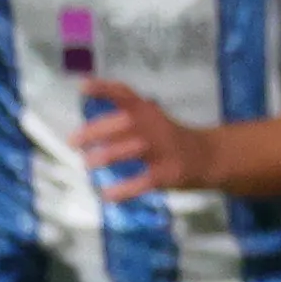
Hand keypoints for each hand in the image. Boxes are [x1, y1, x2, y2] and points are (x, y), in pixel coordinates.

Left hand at [74, 79, 215, 199]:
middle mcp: (155, 126)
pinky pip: (145, 180)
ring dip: (108, 155)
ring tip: (86, 165)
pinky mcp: (169, 172)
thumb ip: (123, 119)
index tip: (81, 87)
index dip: (105, 89)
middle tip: (72, 142)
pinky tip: (107, 194)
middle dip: (97, 130)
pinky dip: (125, 188)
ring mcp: (164, 149)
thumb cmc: (167, 139)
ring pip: (134, 149)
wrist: (208, 157)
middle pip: (126, 122)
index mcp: (147, 112)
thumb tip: (83, 130)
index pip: (125, 94)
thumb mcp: (149, 120)